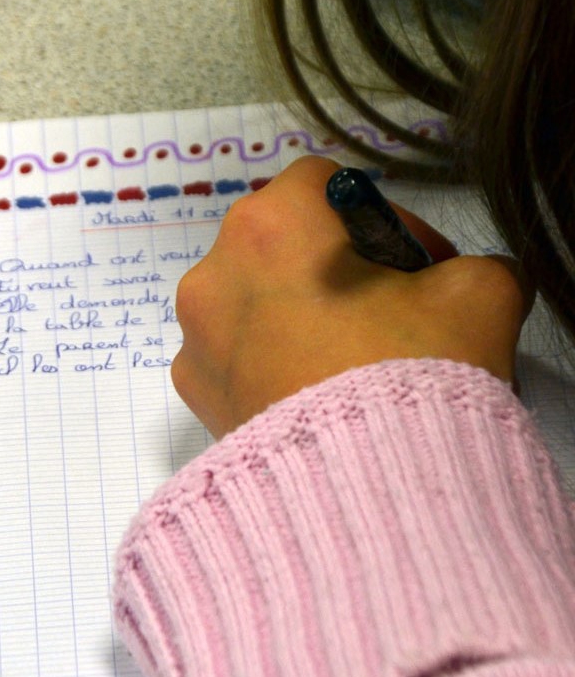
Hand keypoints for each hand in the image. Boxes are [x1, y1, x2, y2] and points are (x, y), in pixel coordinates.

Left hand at [171, 156, 529, 437]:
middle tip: (394, 314)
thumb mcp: (479, 296)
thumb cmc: (408, 378)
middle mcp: (216, 273)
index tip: (419, 265)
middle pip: (284, 244)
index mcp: (272, 225)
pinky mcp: (197, 397)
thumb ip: (476, 267)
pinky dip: (276, 367)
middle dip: (339, 270)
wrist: (366, 491)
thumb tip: (470, 280)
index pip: (326, 185)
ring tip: (359, 364)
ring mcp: (198, 338)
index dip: (383, 219)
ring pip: (258, 303)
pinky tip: (325, 398)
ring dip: (304, 318)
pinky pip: (240, 360)